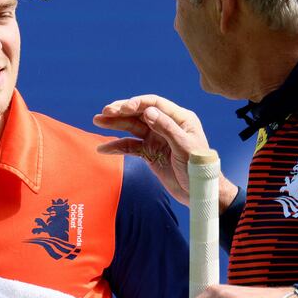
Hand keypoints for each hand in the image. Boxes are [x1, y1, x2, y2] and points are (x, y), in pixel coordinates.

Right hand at [93, 95, 235, 206]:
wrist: (199, 193)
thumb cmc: (199, 168)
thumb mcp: (185, 147)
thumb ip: (167, 128)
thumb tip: (148, 112)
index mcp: (179, 119)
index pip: (155, 104)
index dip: (137, 103)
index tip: (122, 108)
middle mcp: (166, 125)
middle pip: (140, 113)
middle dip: (122, 111)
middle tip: (105, 111)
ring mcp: (156, 138)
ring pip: (132, 127)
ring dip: (115, 124)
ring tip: (97, 120)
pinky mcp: (149, 152)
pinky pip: (131, 147)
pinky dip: (117, 147)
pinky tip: (103, 148)